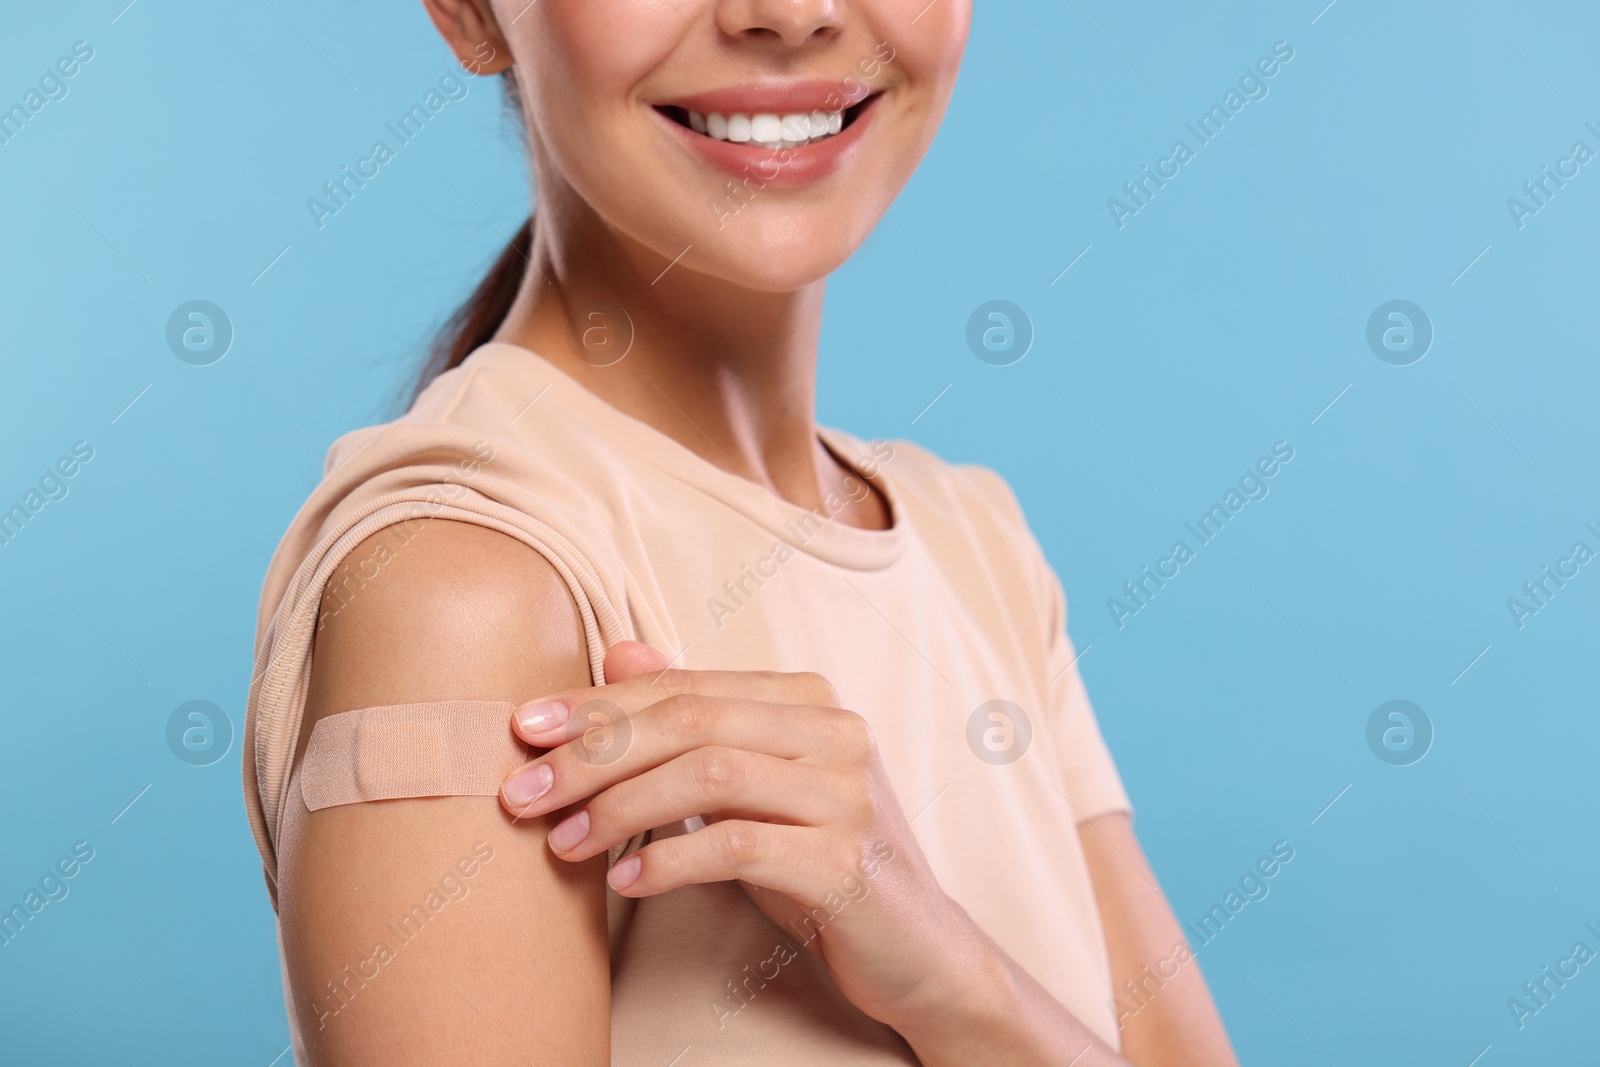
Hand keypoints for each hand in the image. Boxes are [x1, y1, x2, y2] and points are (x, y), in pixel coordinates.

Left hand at [497, 642, 979, 1027]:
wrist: (920, 950)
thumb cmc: (818, 861)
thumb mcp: (751, 785)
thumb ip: (694, 719)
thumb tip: (621, 647)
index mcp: (807, 699)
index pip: (683, 685)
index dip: (598, 704)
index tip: (525, 730)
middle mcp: (834, 729)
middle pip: (691, 718)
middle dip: (595, 753)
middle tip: (523, 791)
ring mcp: (847, 791)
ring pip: (712, 772)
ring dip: (622, 806)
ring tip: (563, 842)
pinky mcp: (849, 858)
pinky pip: (740, 845)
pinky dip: (671, 859)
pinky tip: (625, 882)